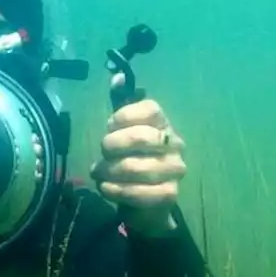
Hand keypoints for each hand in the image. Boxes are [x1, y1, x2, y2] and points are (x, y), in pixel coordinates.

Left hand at [90, 79, 186, 235]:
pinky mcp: (169, 194)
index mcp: (163, 123)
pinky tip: (105, 188)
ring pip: (134, 167)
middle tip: (102, 154)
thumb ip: (120, 103)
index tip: (109, 127)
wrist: (144, 200)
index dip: (122, 117)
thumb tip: (117, 77)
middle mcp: (174, 144)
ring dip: (108, 172)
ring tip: (100, 174)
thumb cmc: (130, 157)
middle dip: (111, 147)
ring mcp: (175, 170)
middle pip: (139, 138)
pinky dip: (114, 190)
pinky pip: (136, 192)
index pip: (149, 109)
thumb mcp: (122, 129)